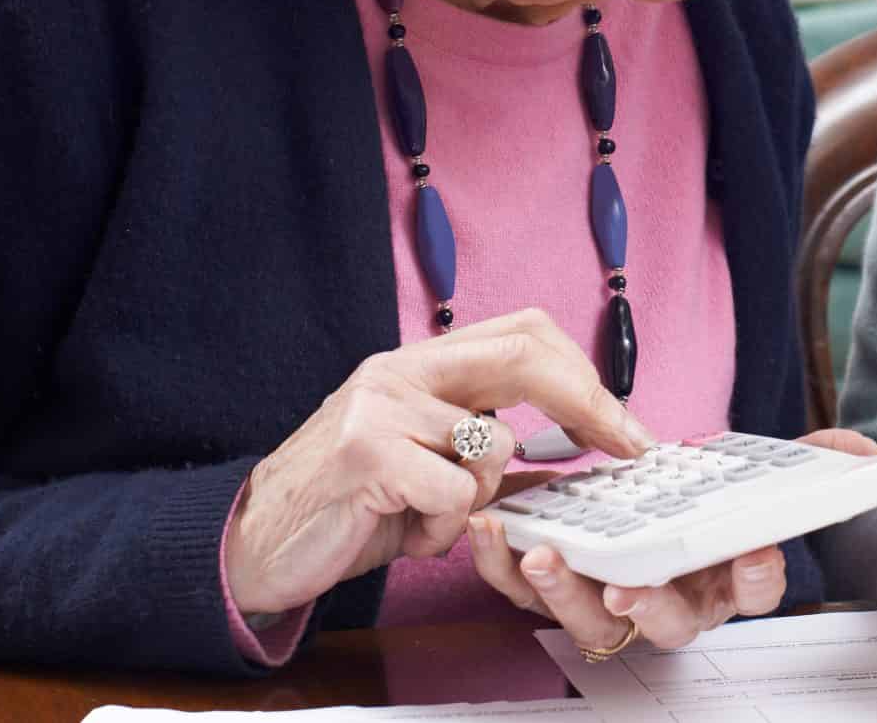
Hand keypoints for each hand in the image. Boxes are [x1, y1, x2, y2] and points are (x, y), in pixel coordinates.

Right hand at [225, 308, 653, 616]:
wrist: (252, 544)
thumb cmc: (346, 506)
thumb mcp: (422, 466)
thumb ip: (484, 450)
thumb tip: (570, 456)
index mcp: (420, 364)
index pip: (523, 332)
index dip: (584, 374)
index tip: (624, 425)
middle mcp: (401, 370)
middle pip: (525, 355)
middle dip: (588, 404)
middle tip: (624, 446)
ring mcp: (382, 406)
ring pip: (494, 447)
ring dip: (478, 500)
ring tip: (427, 517)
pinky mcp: (368, 454)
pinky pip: (455, 495)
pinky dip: (442, 529)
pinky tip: (404, 533)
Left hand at [469, 429, 876, 649]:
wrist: (633, 501)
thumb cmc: (696, 501)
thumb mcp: (753, 477)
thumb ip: (806, 464)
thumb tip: (861, 452)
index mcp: (726, 578)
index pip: (755, 591)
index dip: (757, 579)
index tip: (756, 554)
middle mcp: (672, 602)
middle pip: (666, 621)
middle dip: (647, 604)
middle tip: (629, 585)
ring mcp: (610, 601)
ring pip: (591, 620)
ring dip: (565, 592)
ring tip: (544, 555)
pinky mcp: (556, 587)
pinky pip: (528, 592)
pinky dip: (506, 566)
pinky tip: (498, 531)